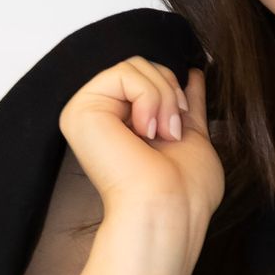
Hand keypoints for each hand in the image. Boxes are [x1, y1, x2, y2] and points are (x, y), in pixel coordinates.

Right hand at [58, 56, 222, 245]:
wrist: (170, 210)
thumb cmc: (185, 189)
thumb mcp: (193, 134)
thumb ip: (184, 104)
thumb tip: (192, 74)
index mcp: (122, 123)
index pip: (147, 78)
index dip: (173, 90)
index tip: (184, 119)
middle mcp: (101, 116)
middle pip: (141, 64)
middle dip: (169, 93)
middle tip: (171, 133)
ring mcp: (87, 112)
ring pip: (134, 65)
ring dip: (162, 98)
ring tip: (162, 134)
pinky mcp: (81, 110)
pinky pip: (124, 72)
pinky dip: (149, 97)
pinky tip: (146, 131)